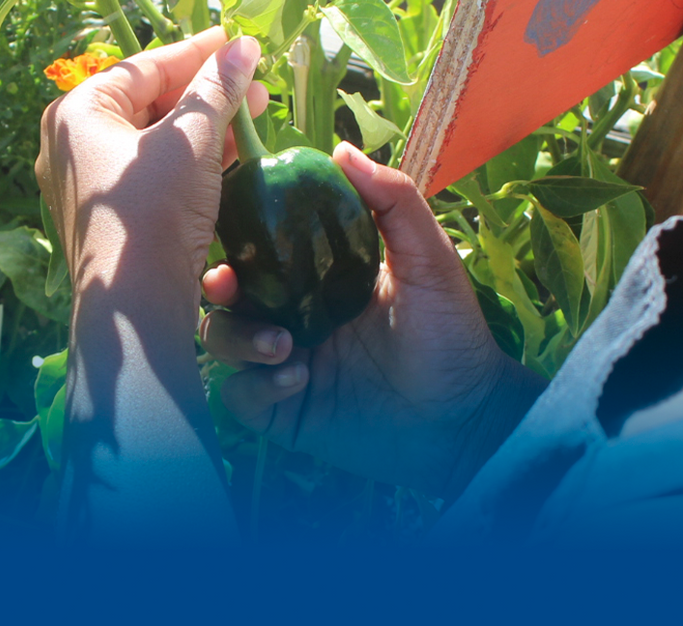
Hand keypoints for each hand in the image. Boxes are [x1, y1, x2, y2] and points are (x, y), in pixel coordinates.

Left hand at [35, 26, 268, 292]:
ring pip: (154, 142)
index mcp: (77, 114)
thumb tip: (243, 47)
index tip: (236, 44)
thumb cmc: (154, 211)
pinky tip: (232, 156)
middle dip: (206, 94)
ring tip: (254, 117)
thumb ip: (218, 89)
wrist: (135, 305)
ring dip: (205, 128)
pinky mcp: (110, 219)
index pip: (144, 67)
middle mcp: (72, 145)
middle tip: (256, 86)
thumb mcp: (192, 141)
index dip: (197, 53)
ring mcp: (88, 185)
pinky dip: (190, 162)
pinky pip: (152, 175)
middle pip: (148, 103)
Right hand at [200, 142, 545, 496]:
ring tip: (284, 346)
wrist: (462, 418)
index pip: (261, 248)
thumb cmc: (451, 334)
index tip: (230, 224)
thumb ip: (394, 202)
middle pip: (227, 294)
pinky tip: (296, 381)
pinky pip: (240, 394)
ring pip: (223, 341)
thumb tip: (342, 149)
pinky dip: (257, 385)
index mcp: (318, 277)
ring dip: (240, 338)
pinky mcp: (281, 411)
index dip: (237, 235)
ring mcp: (282, 364)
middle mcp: (292, 316)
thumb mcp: (428, 259)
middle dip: (219, 288)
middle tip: (227, 286)